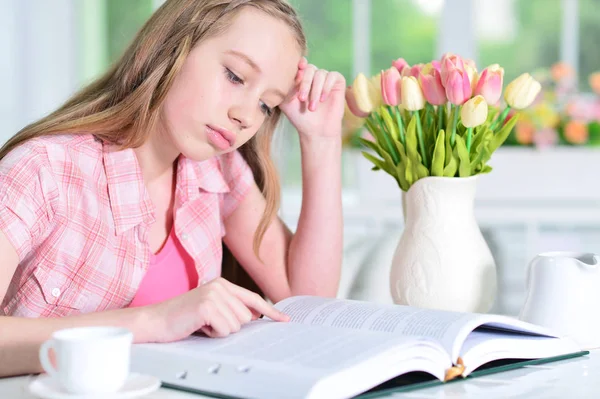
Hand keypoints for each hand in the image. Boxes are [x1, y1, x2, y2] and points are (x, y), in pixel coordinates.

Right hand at [147, 278, 288, 341]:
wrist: (157, 321)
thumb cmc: (183, 318)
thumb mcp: (211, 310)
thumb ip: (231, 309)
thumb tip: (254, 316)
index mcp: (223, 284)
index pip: (253, 298)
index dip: (270, 311)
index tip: (284, 320)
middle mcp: (220, 286)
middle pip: (246, 317)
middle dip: (229, 326)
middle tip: (208, 323)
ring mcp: (214, 294)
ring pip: (236, 325)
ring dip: (220, 331)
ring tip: (202, 324)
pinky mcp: (207, 306)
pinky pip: (225, 330)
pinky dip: (213, 334)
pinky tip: (199, 326)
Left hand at [280, 58, 345, 137]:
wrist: (316, 131)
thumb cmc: (300, 117)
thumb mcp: (286, 102)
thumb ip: (286, 87)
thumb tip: (293, 73)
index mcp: (300, 77)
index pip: (299, 65)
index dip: (297, 67)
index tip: (295, 78)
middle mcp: (313, 75)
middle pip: (309, 69)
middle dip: (305, 84)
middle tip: (302, 99)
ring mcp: (325, 78)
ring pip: (320, 74)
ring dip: (315, 91)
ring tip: (312, 107)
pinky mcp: (338, 82)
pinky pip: (332, 76)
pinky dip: (326, 87)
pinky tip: (323, 99)